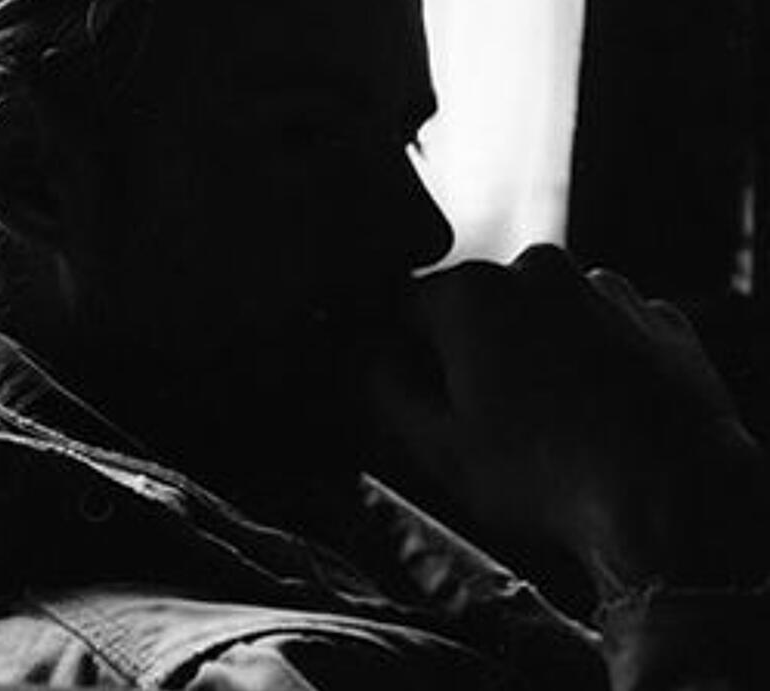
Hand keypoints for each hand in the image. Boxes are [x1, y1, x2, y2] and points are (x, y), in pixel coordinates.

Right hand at [367, 244, 768, 591]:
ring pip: (542, 318)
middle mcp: (538, 270)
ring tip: (544, 426)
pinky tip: (594, 417)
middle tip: (478, 423)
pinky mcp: (657, 320)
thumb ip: (384, 389)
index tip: (403, 395)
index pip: (403, 309)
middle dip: (468, 355)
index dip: (396, 353)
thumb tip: (364, 358)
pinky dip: (590, 364)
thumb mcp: (436, 445)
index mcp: (471, 293)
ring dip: (531, 356)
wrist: (676, 497)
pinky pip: (602, 333)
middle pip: (476, 309)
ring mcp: (606, 291)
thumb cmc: (543, 475)